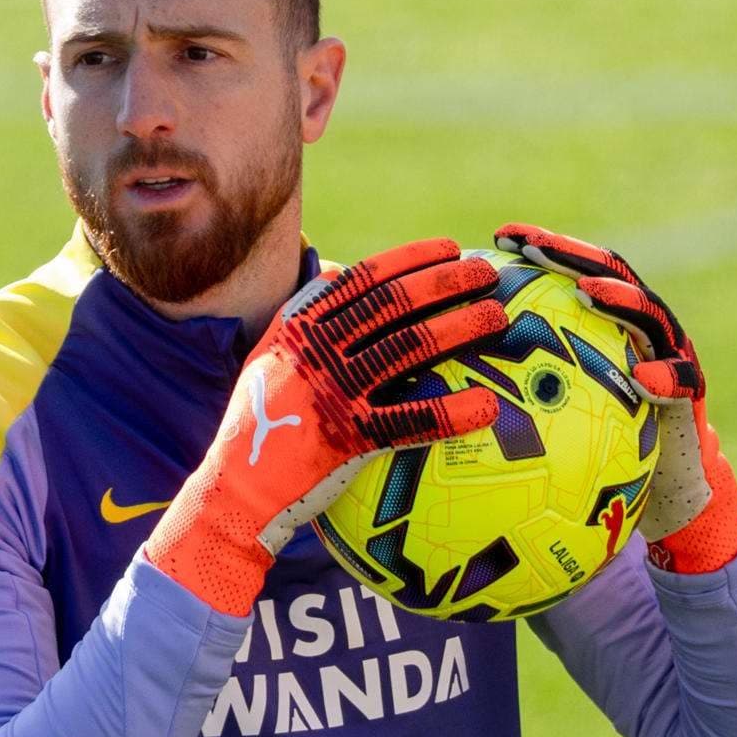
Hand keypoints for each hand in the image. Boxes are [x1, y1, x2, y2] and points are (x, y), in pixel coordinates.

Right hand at [145, 239, 507, 614]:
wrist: (237, 487)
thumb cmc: (259, 420)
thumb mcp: (269, 355)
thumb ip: (302, 315)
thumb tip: (335, 273)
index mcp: (301, 327)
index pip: (364, 279)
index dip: (412, 259)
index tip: (449, 249)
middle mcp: (318, 351)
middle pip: (393, 304)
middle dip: (445, 282)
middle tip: (485, 274)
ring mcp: (334, 391)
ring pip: (409, 348)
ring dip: (460, 328)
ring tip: (498, 319)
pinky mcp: (350, 437)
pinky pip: (411, 419)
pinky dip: (452, 412)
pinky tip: (487, 406)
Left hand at [493, 223, 736, 573]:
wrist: (666, 486)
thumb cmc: (597, 449)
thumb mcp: (551, 417)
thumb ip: (517, 391)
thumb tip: (444, 391)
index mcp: (605, 325)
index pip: (571, 273)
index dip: (540, 249)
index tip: (499, 239)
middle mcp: (640, 329)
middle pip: (610, 275)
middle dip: (572, 255)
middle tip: (534, 247)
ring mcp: (671, 355)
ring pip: (651, 315)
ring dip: (620, 300)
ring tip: (587, 294)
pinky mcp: (692, 393)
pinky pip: (682, 382)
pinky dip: (664, 377)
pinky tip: (641, 380)